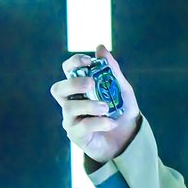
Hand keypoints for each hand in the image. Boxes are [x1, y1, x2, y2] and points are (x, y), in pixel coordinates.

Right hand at [51, 43, 141, 163]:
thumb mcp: (122, 90)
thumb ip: (112, 71)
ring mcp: (71, 119)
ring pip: (69, 108)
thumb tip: (100, 48)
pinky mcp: (76, 135)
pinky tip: (111, 123)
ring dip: (89, 105)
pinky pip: (82, 126)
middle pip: (58, 89)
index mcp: (79, 87)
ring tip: (107, 108)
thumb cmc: (122, 113)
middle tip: (91, 83)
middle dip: (73, 84)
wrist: (130, 139)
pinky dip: (99, 122)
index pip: (67, 70)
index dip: (73, 63)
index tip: (88, 61)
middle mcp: (71, 102)